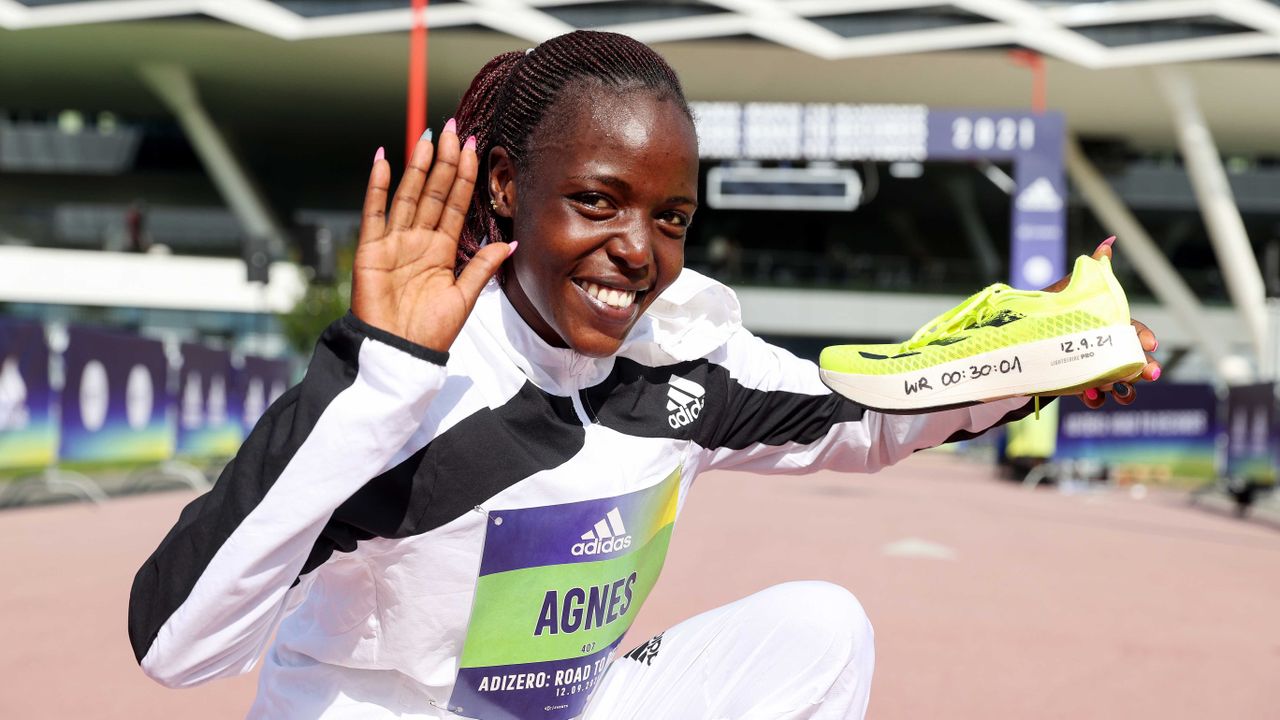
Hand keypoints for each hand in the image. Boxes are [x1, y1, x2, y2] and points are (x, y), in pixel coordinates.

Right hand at [351, 122, 512, 352]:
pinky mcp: (371, 250)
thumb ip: (483, 266)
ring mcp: (394, 242)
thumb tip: (513, 243)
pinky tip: (385, 160)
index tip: (473, 147)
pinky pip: (375, 212)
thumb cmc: (432, 331)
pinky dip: (379, 186)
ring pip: (408, 195)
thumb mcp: (465, 297)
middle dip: (444, 160)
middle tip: (454, 128)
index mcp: (442, 249)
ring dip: (417, 165)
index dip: (463, 176)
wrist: (402, 354)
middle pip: (433, 191)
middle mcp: (418, 240)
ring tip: (428, 136)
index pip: (454, 203)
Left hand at [1044, 236, 1160, 408]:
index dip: (1143, 336)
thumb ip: (1092, 269)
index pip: (1132, 330)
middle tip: (1150, 374)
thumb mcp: (1070, 287)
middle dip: (1143, 367)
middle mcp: (1102, 346)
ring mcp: (1091, 365)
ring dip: (1123, 386)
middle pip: (1130, 359)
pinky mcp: (1076, 382)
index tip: (1151, 344)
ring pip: (1117, 380)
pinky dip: (1094, 397)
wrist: (1015, 334)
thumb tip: (1109, 242)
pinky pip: (1091, 394)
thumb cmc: (1048, 307)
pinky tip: (1091, 396)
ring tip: (1118, 389)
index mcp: (1106, 323)